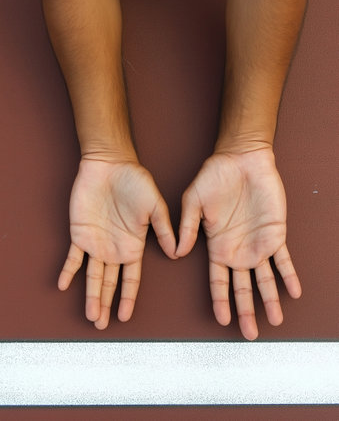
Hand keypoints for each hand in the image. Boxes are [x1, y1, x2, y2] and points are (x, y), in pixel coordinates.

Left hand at [58, 158, 176, 328]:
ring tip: (90, 316)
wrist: (110, 165)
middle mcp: (114, 249)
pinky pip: (72, 257)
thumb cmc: (135, 182)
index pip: (131, 279)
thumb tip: (176, 253)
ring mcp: (96, 243)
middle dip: (106, 305)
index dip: (128, 298)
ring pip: (92, 276)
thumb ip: (164, 230)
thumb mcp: (155, 207)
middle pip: (110, 284)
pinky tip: (64, 285)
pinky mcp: (80, 233)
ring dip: (91, 296)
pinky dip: (68, 271)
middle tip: (101, 325)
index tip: (125, 316)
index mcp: (133, 246)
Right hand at [176, 148, 301, 339]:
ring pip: (265, 279)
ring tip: (276, 319)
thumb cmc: (214, 177)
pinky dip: (289, 275)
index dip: (221, 300)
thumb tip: (176, 252)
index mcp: (217, 246)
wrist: (240, 159)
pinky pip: (284, 259)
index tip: (222, 320)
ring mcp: (258, 243)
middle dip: (246, 311)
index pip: (218, 281)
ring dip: (271, 299)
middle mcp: (238, 249)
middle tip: (250, 333)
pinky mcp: (275, 233)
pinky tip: (293, 291)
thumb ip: (186, 228)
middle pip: (243, 288)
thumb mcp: (192, 202)